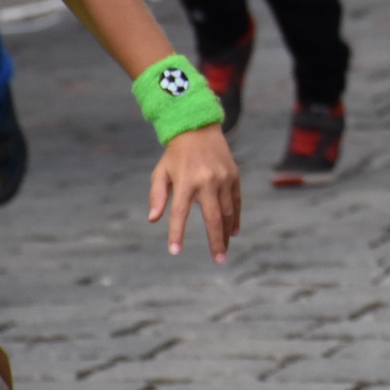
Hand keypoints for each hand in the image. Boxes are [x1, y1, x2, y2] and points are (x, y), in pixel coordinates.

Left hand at [149, 124, 240, 262]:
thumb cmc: (175, 154)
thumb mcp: (160, 172)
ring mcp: (224, 179)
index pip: (179, 213)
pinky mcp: (234, 176)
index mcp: (186, 182)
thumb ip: (157, 196)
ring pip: (227, 212)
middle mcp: (207, 182)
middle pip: (213, 218)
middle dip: (216, 241)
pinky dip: (235, 217)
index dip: (177, 233)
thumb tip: (154, 219)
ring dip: (226, 233)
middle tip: (218, 260)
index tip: (175, 251)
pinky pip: (236, 202)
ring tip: (224, 250)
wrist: (198, 128)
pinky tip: (234, 231)